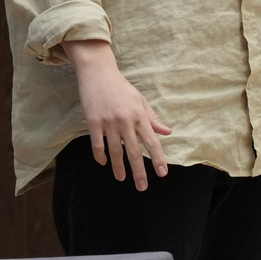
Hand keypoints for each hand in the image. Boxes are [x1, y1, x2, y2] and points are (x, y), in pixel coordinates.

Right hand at [63, 40, 170, 189]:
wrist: (98, 73)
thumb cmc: (121, 87)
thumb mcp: (140, 100)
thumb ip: (152, 118)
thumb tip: (167, 132)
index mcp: (140, 116)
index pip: (152, 142)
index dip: (158, 159)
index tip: (162, 173)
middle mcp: (126, 121)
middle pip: (134, 151)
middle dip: (139, 171)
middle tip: (142, 187)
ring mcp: (109, 122)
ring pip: (115, 151)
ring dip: (118, 167)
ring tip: (121, 178)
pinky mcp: (93, 122)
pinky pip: (97, 144)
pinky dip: (100, 155)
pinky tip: (103, 163)